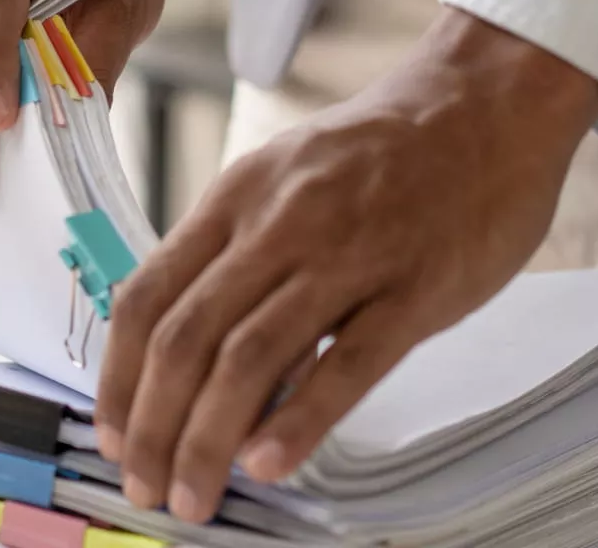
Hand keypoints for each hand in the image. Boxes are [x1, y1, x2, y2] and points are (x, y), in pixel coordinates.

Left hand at [95, 9, 597, 521]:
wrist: (488, 102)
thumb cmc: (383, 152)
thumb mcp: (281, 178)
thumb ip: (234, 254)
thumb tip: (190, 347)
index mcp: (235, 198)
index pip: (146, 297)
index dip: (117, 377)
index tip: (110, 432)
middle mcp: (278, 224)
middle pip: (185, 339)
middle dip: (153, 427)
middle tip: (144, 485)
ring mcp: (348, 256)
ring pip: (251, 358)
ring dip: (208, 439)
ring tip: (193, 495)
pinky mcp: (416, 289)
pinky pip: (347, 364)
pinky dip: (299, 419)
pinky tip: (269, 462)